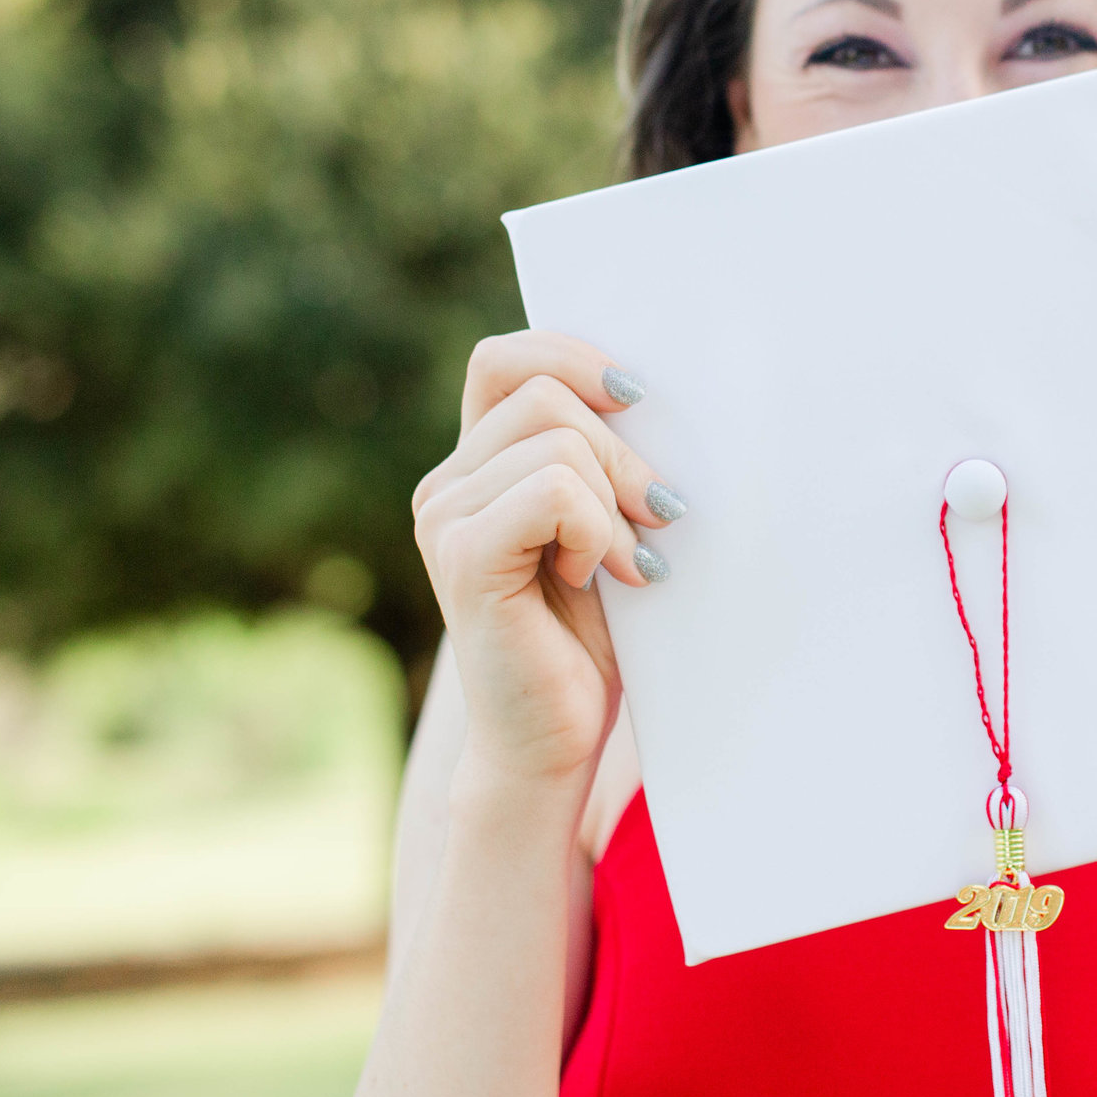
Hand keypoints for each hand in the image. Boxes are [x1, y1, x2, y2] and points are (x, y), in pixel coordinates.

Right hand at [412, 331, 680, 789]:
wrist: (555, 739)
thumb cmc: (590, 637)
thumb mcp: (604, 525)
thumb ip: (599, 459)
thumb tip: (647, 389)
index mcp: (475, 466)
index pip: (505, 359)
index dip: (572, 356)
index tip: (638, 399)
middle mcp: (446, 485)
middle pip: (546, 396)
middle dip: (621, 452)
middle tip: (653, 520)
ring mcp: (444, 518)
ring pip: (559, 442)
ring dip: (615, 503)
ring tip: (620, 564)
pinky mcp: (462, 556)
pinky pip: (553, 491)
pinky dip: (595, 531)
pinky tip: (593, 578)